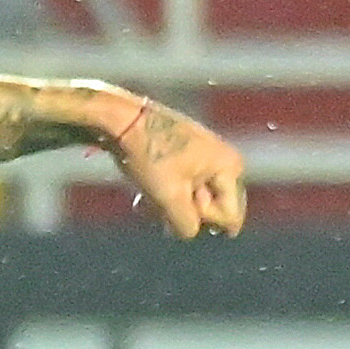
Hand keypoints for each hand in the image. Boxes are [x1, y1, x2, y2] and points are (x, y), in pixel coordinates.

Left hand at [111, 99, 247, 238]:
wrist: (119, 117)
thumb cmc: (148, 154)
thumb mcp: (168, 196)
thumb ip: (186, 224)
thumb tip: (189, 231)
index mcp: (230, 166)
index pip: (228, 215)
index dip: (201, 217)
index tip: (177, 200)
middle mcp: (224, 159)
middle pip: (212, 206)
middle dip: (184, 211)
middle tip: (157, 203)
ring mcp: (204, 154)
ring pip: (193, 197)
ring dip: (170, 205)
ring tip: (146, 201)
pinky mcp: (184, 152)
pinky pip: (183, 184)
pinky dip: (165, 192)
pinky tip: (144, 196)